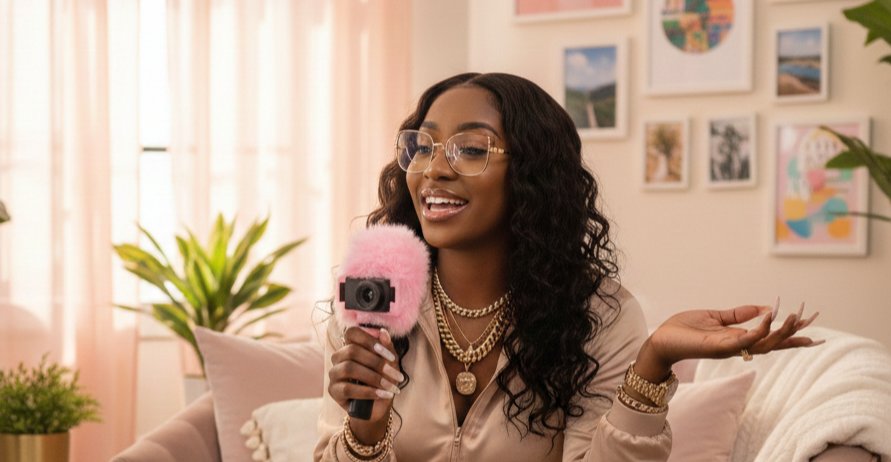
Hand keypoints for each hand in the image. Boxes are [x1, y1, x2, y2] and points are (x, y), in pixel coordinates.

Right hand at [328, 326, 402, 443]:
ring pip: (349, 368)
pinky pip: (347, 388)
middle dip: (377, 363)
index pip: (352, 333)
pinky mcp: (333, 391)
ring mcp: (334, 373)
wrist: (378, 407)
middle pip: (352, 350)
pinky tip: (382, 395)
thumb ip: (387, 348)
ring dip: (373, 378)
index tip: (390, 356)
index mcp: (351, 346)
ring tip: (390, 387)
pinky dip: (368, 392)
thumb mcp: (390, 364)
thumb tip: (383, 332)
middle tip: (395, 375)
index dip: (370, 341)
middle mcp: (339, 357)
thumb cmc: (383, 380)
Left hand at [635, 299, 821, 382]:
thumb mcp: (715, 317)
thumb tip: (763, 306)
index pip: (770, 338)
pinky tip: (770, 317)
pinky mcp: (718, 347)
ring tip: (795, 316)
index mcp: (738, 339)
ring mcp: (729, 349)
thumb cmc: (683, 330)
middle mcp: (737, 347)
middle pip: (774, 343)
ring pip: (764, 344)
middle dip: (794, 334)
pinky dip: (759, 330)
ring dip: (781, 331)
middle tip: (812, 320)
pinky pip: (744, 340)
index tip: (811, 325)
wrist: (660, 340)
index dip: (791, 334)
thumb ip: (738, 314)